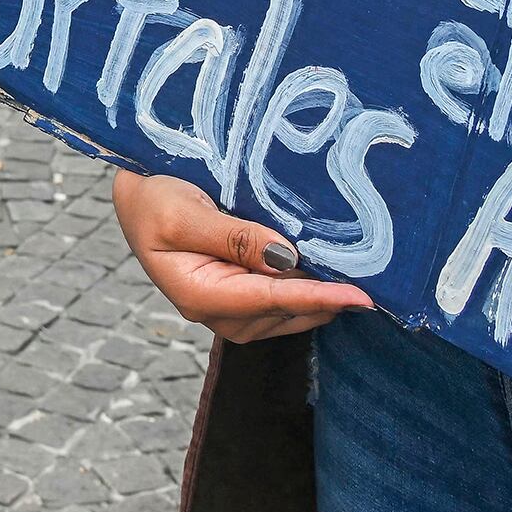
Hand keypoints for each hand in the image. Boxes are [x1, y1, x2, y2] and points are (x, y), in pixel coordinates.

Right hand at [111, 170, 372, 344]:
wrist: (134, 198)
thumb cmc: (151, 199)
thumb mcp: (182, 212)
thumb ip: (234, 237)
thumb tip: (287, 258)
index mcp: (199, 295)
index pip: (272, 298)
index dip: (319, 296)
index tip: (361, 297)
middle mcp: (217, 312)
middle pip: (287, 312)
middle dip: (328, 298)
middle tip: (377, 277)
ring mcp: (228, 310)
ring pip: (289, 312)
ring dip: (321, 296)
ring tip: (360, 275)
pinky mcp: (238, 298)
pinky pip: (282, 302)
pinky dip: (307, 290)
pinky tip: (329, 273)